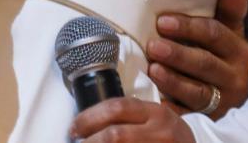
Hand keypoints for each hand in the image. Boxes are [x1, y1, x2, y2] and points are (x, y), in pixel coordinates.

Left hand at [71, 97, 195, 142]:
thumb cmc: (173, 139)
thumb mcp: (159, 120)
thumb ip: (134, 117)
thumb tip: (92, 123)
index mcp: (156, 113)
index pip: (117, 107)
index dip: (90, 116)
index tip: (75, 127)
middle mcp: (160, 131)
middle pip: (115, 134)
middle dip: (89, 140)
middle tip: (76, 142)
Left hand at [148, 0, 247, 119]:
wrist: (229, 94)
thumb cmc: (221, 56)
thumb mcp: (229, 33)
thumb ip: (229, 12)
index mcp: (240, 52)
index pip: (214, 35)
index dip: (188, 28)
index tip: (163, 21)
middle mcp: (235, 78)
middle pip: (205, 64)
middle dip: (178, 55)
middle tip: (154, 46)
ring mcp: (221, 101)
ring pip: (197, 92)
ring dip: (173, 81)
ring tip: (152, 70)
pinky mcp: (207, 119)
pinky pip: (188, 115)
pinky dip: (172, 109)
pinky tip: (156, 100)